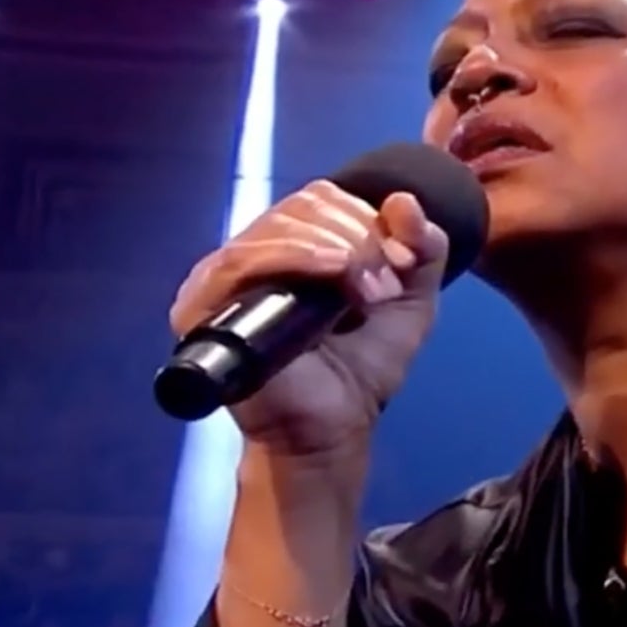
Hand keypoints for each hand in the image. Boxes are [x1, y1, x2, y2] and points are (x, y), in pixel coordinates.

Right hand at [169, 182, 452, 457]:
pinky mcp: (203, 305)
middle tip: (387, 285)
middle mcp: (255, 253)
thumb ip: (423, 250)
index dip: (369, 217)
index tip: (405, 262)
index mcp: (295, 245)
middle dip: (359, 236)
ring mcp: (224, 277)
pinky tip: (333, 271)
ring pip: (279, 225)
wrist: (334, 428)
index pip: (325, 199)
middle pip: (305, 205)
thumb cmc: (362, 369)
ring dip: (338, 248)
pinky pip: (242, 259)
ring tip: (368, 291)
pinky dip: (295, 256)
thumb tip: (404, 199)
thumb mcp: (411, 303)